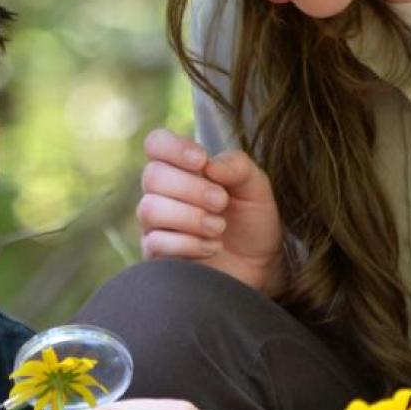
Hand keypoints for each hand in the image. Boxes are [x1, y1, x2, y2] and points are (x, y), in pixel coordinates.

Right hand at [136, 128, 284, 291]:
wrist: (261, 266)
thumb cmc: (253, 221)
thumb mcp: (256, 187)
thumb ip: (237, 166)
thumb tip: (208, 165)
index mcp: (182, 167)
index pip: (156, 143)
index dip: (174, 148)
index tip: (202, 161)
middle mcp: (162, 193)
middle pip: (152, 176)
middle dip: (191, 188)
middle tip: (221, 202)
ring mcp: (156, 224)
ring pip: (150, 209)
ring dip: (190, 217)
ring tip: (219, 227)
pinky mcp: (156, 255)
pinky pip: (156, 242)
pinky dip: (189, 244)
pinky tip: (213, 247)